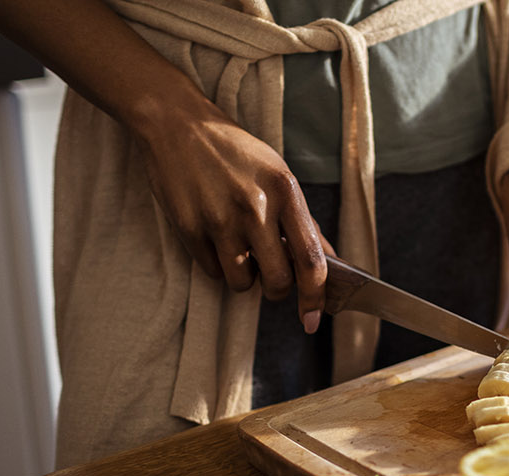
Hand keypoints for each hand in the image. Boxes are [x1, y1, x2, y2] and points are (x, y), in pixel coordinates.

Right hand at [136, 103, 331, 333]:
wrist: (178, 124)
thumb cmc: (235, 152)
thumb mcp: (279, 175)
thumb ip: (304, 221)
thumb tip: (330, 260)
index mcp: (287, 192)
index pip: (312, 260)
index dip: (316, 297)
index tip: (313, 318)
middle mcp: (256, 208)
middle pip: (279, 281)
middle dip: (278, 290)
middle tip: (271, 275)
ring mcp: (220, 219)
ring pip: (242, 283)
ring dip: (244, 278)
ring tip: (239, 249)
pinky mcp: (189, 228)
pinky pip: (212, 272)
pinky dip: (217, 265)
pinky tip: (215, 238)